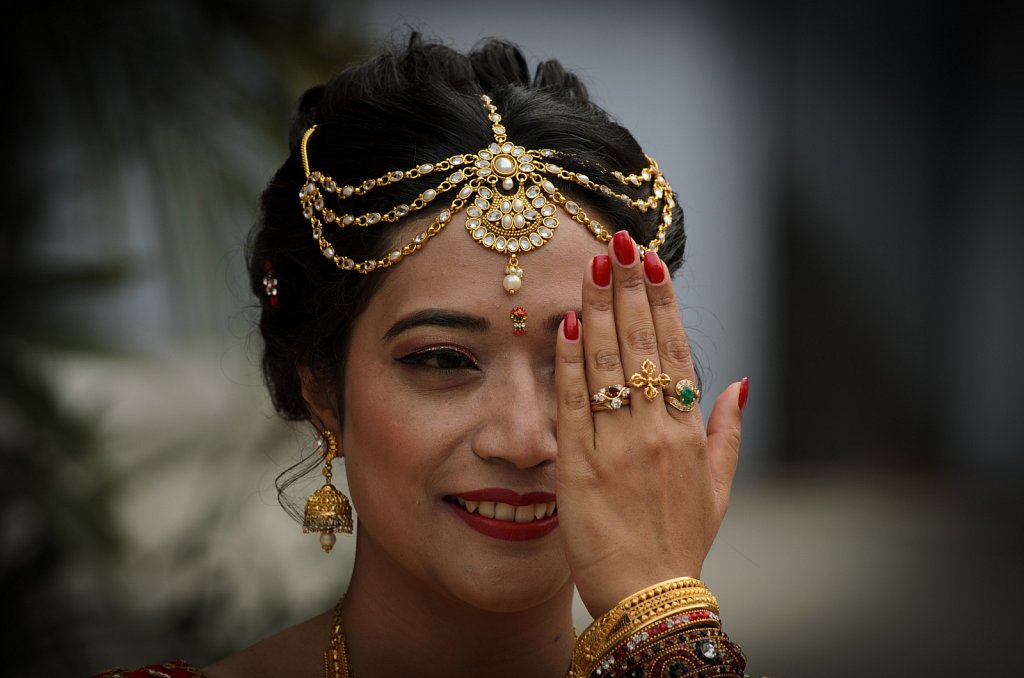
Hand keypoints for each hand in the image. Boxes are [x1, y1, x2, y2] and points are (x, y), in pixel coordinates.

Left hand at [554, 231, 745, 617]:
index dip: (660, 302)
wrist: (650, 595)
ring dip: (597, 310)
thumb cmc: (681, 541)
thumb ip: (727, 430)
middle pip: (638, 344)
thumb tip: (738, 382)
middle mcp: (654, 430)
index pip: (673, 350)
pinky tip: (564, 324)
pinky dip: (569, 362)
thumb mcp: (718, 487)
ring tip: (591, 266)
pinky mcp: (579, 466)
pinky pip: (572, 403)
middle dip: (627, 288)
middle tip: (616, 242)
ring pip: (605, 364)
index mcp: (688, 431)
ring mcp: (616, 446)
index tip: (650, 262)